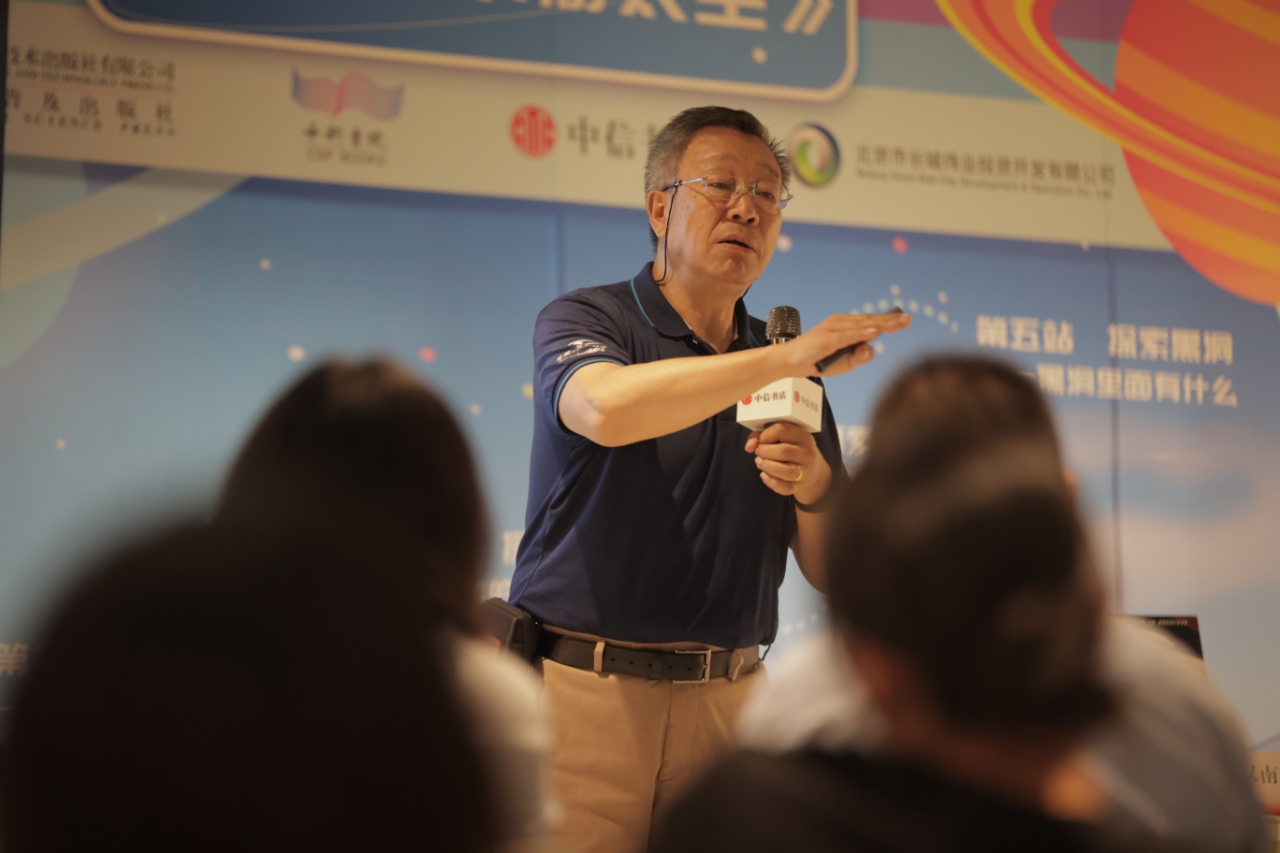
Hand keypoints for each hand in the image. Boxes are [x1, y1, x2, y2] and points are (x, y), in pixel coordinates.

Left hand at [745, 422, 831, 503]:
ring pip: (786, 471)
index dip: (765, 436)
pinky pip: (785, 487)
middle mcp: (807, 453)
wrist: (815, 473)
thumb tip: (749, 446)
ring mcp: (806, 472)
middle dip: (764, 452)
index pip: (781, 430)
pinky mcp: (800, 486)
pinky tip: (764, 475)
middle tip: (758, 454)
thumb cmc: (793, 451)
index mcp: (803, 437)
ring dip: (767, 466)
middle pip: (783, 451)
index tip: (760, 441)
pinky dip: (771, 482)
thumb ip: (762, 437)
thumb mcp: (784, 439)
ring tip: (760, 463)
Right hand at [776, 311, 911, 377]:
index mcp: (845, 326)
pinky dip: (861, 333)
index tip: (905, 320)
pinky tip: (874, 332)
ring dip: (880, 325)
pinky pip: (848, 335)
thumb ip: (859, 357)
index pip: (870, 322)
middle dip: (890, 321)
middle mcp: (840, 323)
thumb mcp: (844, 363)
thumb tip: (872, 348)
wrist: (790, 362)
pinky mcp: (827, 338)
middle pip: (869, 320)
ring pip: (861, 325)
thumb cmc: (817, 360)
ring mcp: (834, 329)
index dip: (888, 321)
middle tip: (909, 320)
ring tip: (897, 324)